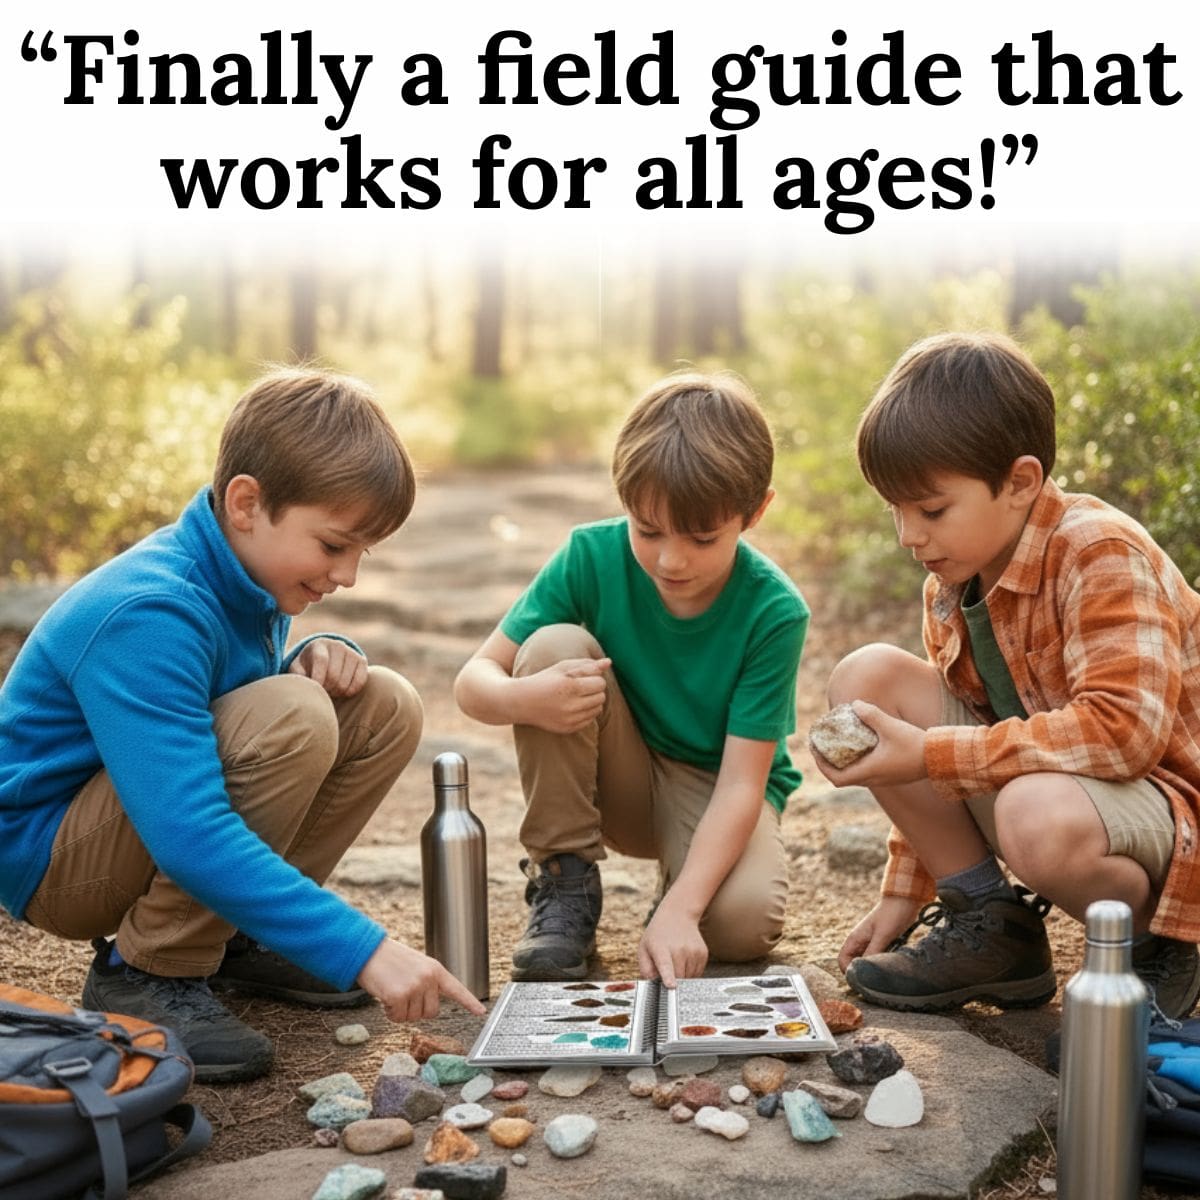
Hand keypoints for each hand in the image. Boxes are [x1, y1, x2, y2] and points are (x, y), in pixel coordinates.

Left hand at [288, 639, 367, 696]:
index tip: (314, 689)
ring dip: (336, 692)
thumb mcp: (298, 668)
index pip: (321, 661)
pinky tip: (341, 691)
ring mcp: (351, 652)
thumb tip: (306, 682)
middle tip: (322, 692)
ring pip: (345, 682)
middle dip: (326, 689)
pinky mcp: (362, 661)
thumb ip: (297, 674)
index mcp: (319, 645)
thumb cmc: (307, 667)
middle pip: (334, 675)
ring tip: (329, 691)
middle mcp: (337, 645)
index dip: (317, 679)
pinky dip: (349, 692)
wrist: (326, 660)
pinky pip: (359, 682)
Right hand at [357, 938, 486, 1021]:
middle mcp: (428, 978)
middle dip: (416, 1010)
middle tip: (403, 995)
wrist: (368, 951)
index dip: (469, 1002)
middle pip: (431, 1013)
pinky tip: (385, 997)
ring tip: (392, 991)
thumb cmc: (390, 960)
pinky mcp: (399, 996)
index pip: (456, 988)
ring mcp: (415, 987)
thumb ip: (428, 983)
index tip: (481, 1012)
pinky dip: (389, 1013)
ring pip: (413, 1017)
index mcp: (435, 969)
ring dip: (400, 1011)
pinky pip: (397, 1018)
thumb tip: (430, 1008)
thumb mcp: (416, 966)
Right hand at [514, 657, 611, 733]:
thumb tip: (609, 662)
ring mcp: (570, 719)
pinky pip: (590, 720)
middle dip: (594, 690)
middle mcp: (571, 705)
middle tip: (580, 687)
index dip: (595, 678)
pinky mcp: (568, 729)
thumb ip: (587, 665)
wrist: (522, 702)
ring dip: (592, 701)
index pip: (600, 683)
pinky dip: (586, 712)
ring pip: (598, 709)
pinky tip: (573, 707)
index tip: (583, 678)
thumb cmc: (544, 680)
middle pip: (601, 697)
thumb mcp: (563, 668)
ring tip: (577, 696)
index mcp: (570, 687)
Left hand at [637, 901, 707, 987]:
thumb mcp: (644, 948)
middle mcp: (679, 950)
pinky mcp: (703, 954)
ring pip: (689, 978)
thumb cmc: (658, 935)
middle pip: (679, 978)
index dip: (668, 977)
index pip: (666, 965)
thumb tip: (652, 984)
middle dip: (672, 980)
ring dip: (682, 975)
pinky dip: (690, 971)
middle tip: (666, 968)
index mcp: (661, 949)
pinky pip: (697, 973)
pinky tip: (684, 959)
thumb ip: (645, 969)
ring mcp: (693, 951)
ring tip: (675, 960)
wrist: (678, 915)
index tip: (671, 986)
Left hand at [813, 700, 927, 789]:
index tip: (814, 749)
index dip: (821, 765)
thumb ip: (870, 715)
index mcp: (869, 772)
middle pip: (842, 778)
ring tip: (838, 744)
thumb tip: (854, 704)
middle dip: (829, 763)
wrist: (941, 757)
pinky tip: (861, 745)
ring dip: (843, 763)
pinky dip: (857, 762)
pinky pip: (867, 772)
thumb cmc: (915, 744)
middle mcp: (874, 779)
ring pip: (855, 776)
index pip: (836, 778)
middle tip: (822, 745)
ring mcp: (883, 779)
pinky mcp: (892, 775)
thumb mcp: (890, 726)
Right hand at [837, 895, 920, 973]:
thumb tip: (863, 970)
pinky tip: (892, 964)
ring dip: (874, 967)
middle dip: (862, 972)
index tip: (863, 979)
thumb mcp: (882, 935)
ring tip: (886, 971)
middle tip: (876, 979)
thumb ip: (872, 952)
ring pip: (867, 961)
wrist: (905, 900)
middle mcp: (861, 942)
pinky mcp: (882, 943)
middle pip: (854, 963)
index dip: (849, 971)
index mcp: (855, 938)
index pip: (843, 961)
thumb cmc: (892, 914)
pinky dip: (882, 962)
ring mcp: (871, 942)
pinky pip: (878, 957)